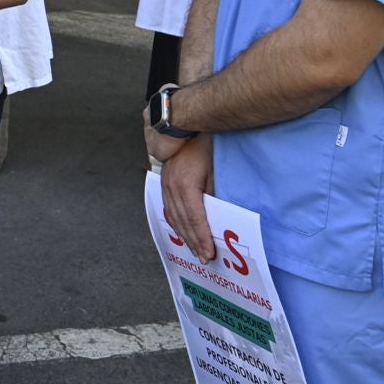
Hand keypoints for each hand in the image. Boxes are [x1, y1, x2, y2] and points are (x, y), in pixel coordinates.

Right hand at [159, 136, 216, 262]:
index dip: (202, 238)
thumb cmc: (204, 144)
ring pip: (173, 216)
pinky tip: (182, 231)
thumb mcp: (216, 168)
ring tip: (194, 250)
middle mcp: (171, 187)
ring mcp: (165, 184)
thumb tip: (219, 215)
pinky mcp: (164, 181)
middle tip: (204, 258)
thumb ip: (216, 193)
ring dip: (184, 235)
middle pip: (182, 221)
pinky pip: (168, 207)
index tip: (210, 253)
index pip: (195, 219)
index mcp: (185, 185)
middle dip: (194, 242)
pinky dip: (176, 222)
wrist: (184, 124)